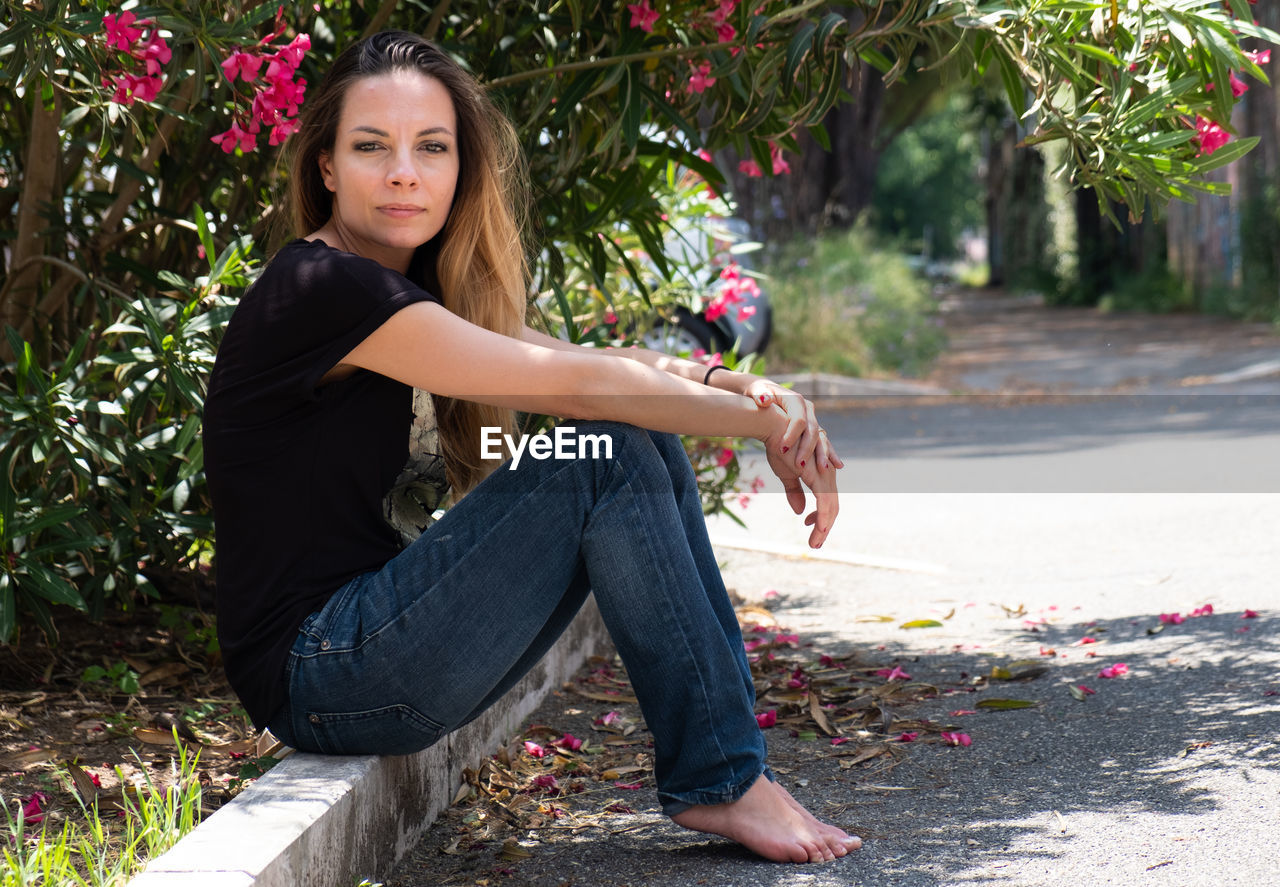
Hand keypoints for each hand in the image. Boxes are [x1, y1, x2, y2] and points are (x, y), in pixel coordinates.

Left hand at [745, 379, 843, 476]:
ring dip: (822, 454)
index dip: (792, 435)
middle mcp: (807, 409)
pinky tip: (837, 466)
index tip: (782, 450)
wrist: (765, 393)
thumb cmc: (759, 393)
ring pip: (820, 437)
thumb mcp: (757, 390)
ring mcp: (811, 419)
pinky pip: (821, 442)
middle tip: (800, 466)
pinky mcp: (811, 428)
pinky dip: (828, 454)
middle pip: (812, 430)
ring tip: (823, 470)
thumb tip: (764, 400)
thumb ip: (760, 394)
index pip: (798, 419)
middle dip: (807, 449)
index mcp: (796, 400)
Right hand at [763, 431, 838, 548]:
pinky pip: (825, 503)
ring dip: (824, 528)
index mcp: (822, 474)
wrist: (776, 429)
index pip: (828, 501)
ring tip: (816, 543)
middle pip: (833, 508)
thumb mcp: (786, 474)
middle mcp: (828, 475)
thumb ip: (794, 492)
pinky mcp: (818, 477)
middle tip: (816, 544)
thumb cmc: (780, 447)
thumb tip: (800, 511)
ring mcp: (825, 476)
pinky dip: (823, 518)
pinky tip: (819, 530)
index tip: (811, 528)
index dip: (822, 518)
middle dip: (825, 528)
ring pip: (831, 508)